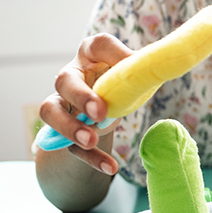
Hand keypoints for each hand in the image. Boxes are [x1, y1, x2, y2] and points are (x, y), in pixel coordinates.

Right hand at [38, 33, 132, 174]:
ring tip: (90, 140)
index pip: (98, 45)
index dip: (112, 53)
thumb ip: (142, 71)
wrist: (102, 111)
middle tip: (100, 113)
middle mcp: (72, 76)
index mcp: (92, 56)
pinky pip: (71, 145)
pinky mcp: (64, 132)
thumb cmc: (120, 84)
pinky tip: (111, 168)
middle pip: (64, 80)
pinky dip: (91, 158)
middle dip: (80, 96)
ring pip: (51, 112)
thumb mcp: (133, 76)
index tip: (129, 65)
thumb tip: (160, 66)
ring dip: (69, 127)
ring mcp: (63, 104)